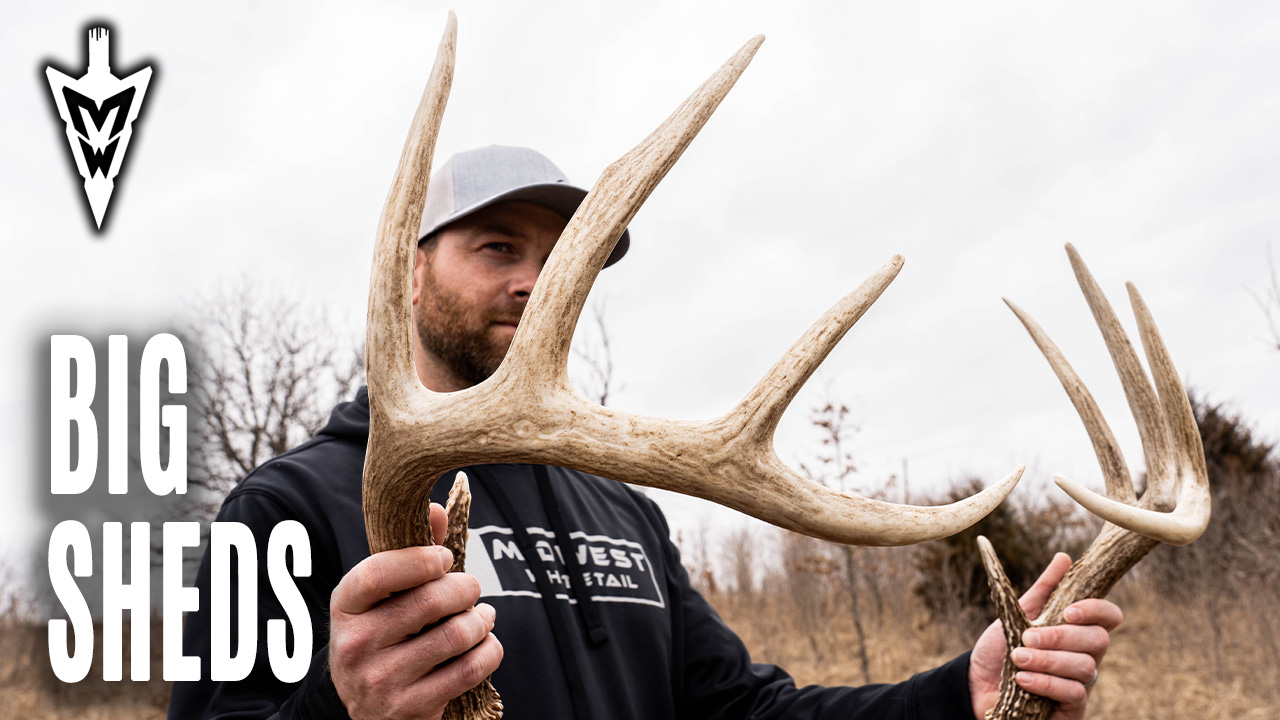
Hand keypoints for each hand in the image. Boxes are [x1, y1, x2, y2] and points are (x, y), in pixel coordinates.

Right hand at [329, 503, 502, 719]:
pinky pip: (469, 669)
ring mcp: (381, 681)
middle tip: (471, 588)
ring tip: (482, 616)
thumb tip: (437, 509)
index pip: (377, 573)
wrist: (366, 706)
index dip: (420, 559)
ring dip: (482, 619)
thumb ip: (410, 552)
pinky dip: (489, 650)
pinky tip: (484, 643)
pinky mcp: (410, 709)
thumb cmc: (383, 634)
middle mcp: (355, 646)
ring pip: (456, 634)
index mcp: (345, 607)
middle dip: (465, 587)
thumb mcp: (382, 597)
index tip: (445, 558)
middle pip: (429, 601)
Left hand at [968, 552, 1122, 719]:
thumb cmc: (1001, 649)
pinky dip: (1046, 682)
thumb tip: (1064, 557)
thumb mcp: (1016, 614)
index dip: (1097, 611)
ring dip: (1048, 660)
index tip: (1069, 611)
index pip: (1109, 617)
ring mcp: (1081, 683)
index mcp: (1076, 630)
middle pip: (1098, 641)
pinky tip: (1023, 679)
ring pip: (1085, 667)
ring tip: (1018, 657)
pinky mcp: (1073, 708)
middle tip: (1027, 637)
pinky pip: (1074, 693)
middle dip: (1060, 636)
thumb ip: (1043, 589)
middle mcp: (1085, 656)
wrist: (977, 685)